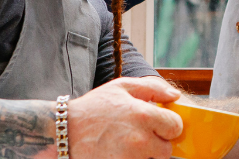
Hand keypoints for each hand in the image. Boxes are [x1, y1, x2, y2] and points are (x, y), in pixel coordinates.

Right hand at [67, 76, 182, 158]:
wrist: (63, 132)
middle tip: (140, 137)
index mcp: (144, 116)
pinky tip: (119, 153)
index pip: (175, 127)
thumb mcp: (121, 87)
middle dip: (157, 143)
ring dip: (145, 155)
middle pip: (166, 150)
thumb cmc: (92, 109)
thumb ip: (152, 88)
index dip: (168, 125)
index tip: (159, 125)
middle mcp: (141, 140)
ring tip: (127, 145)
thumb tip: (175, 95)